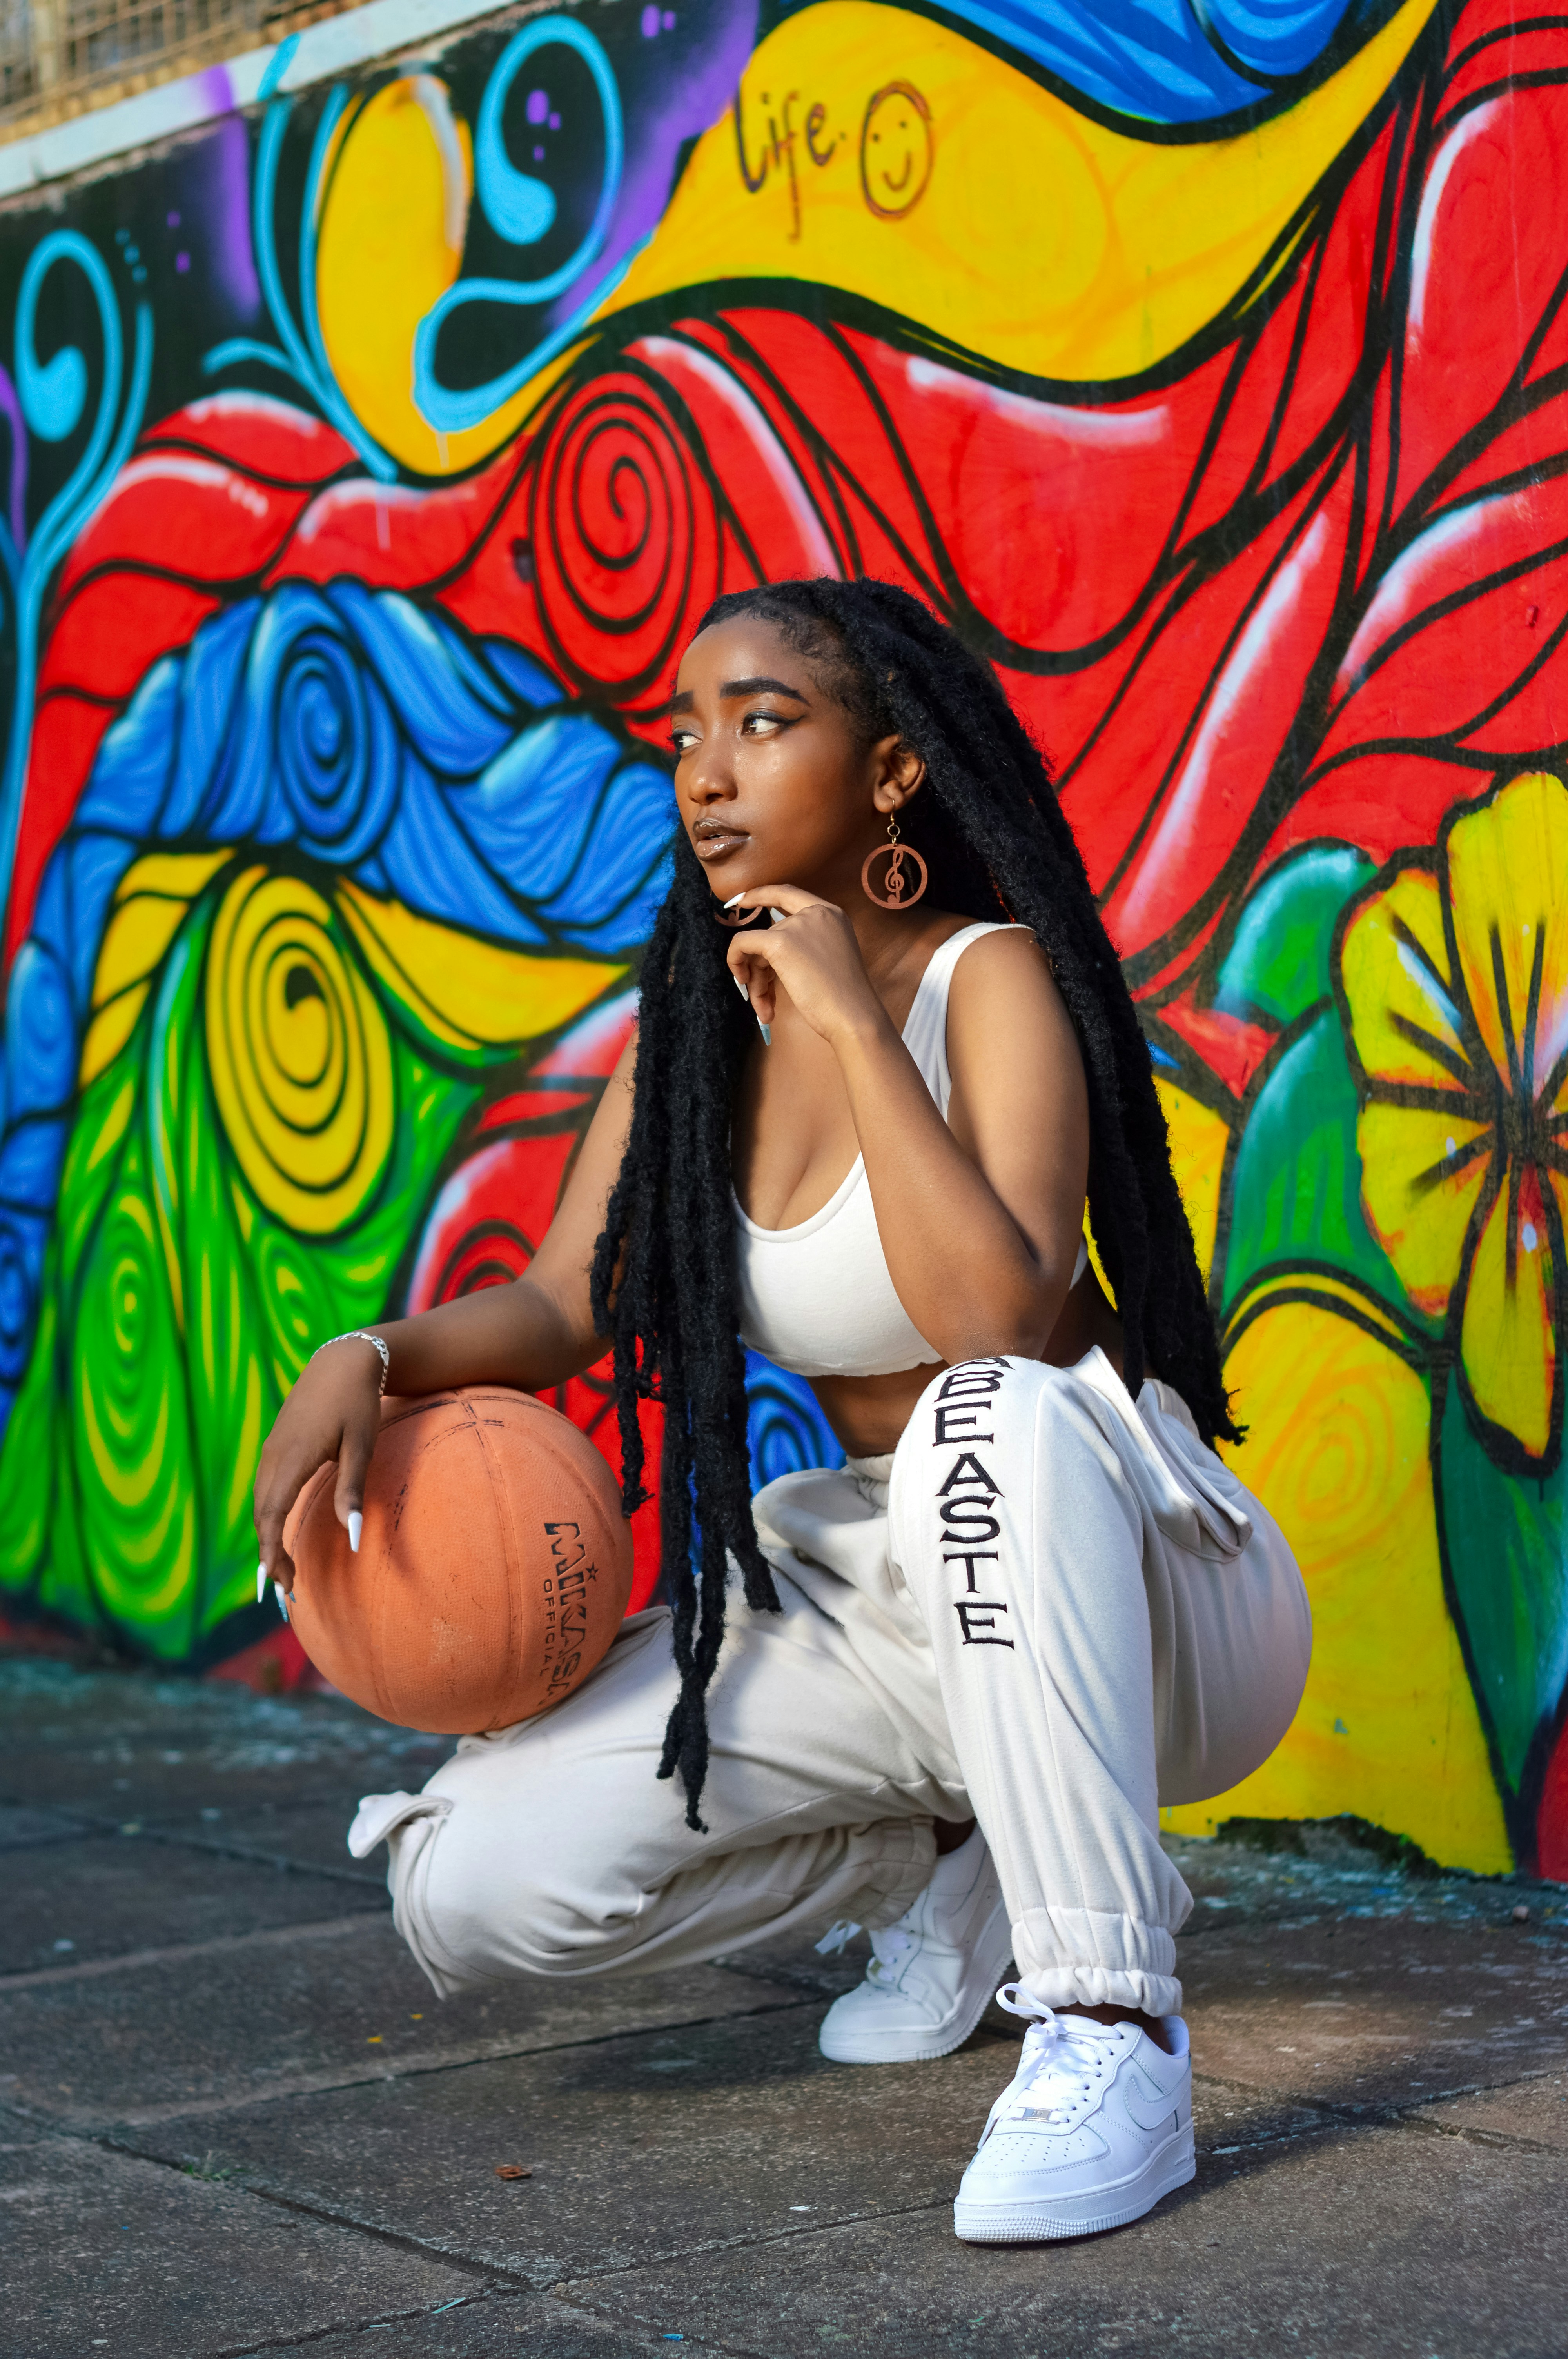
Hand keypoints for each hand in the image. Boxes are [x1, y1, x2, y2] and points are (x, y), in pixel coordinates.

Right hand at [252, 1338, 383, 1594]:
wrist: (343, 1360)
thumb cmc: (358, 1403)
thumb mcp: (361, 1447)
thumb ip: (352, 1492)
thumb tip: (353, 1538)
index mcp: (293, 1458)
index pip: (272, 1517)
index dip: (272, 1554)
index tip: (280, 1585)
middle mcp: (274, 1456)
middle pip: (262, 1517)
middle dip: (270, 1556)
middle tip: (287, 1591)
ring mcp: (271, 1450)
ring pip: (260, 1503)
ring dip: (267, 1538)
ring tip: (282, 1570)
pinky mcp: (276, 1445)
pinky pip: (264, 1488)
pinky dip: (268, 1516)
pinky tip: (278, 1531)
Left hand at [725, 886, 886, 1044]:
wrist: (853, 1014)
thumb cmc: (843, 998)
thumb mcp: (828, 958)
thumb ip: (804, 946)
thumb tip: (761, 953)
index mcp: (831, 914)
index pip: (789, 893)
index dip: (762, 894)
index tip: (742, 900)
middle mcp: (816, 913)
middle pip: (771, 931)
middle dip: (761, 966)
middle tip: (764, 997)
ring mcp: (798, 925)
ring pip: (757, 945)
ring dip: (757, 980)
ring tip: (766, 1008)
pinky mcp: (780, 942)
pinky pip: (742, 944)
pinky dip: (735, 961)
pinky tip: (746, 987)